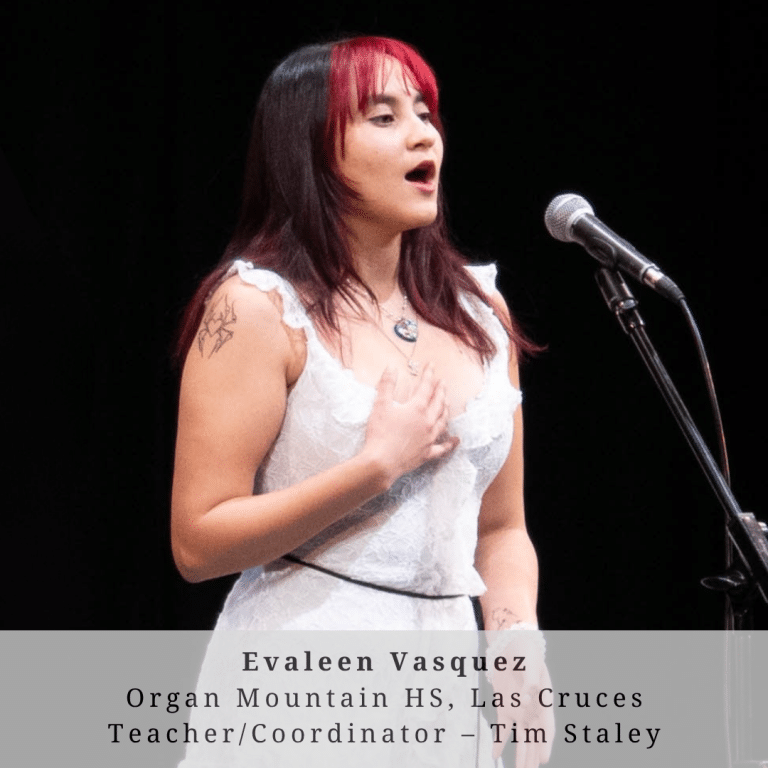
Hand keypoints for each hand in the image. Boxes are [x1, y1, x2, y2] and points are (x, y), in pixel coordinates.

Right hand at [362, 364, 458, 485]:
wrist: (381, 462)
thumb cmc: (380, 433)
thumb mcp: (380, 405)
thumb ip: (387, 385)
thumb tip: (391, 368)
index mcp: (417, 408)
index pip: (425, 387)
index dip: (428, 375)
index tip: (431, 366)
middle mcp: (428, 422)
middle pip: (438, 402)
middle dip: (441, 390)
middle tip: (442, 383)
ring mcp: (429, 438)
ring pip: (443, 421)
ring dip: (445, 410)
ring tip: (447, 403)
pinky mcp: (427, 453)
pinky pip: (443, 447)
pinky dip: (450, 443)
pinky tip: (456, 440)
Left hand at [486, 631, 553, 766]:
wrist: (511, 645)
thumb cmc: (526, 652)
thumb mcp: (530, 662)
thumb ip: (530, 681)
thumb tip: (526, 699)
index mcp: (543, 700)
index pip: (546, 726)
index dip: (545, 742)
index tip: (543, 758)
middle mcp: (533, 710)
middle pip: (534, 738)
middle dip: (532, 756)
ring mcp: (518, 710)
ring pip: (521, 738)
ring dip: (520, 756)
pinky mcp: (504, 708)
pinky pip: (503, 729)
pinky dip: (499, 741)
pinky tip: (495, 755)